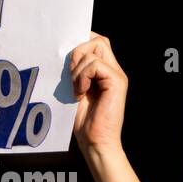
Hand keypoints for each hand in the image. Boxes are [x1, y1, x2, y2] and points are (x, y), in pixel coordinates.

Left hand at [70, 32, 126, 153]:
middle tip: (71, 76)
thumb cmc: (83, 120)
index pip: (97, 41)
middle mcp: (114, 70)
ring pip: (95, 49)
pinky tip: (81, 93)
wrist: (95, 141)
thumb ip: (75, 70)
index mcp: (105, 70)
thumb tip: (65, 51)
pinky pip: (95, 65)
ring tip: (76, 90)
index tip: (68, 61)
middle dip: (78, 53)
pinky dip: (83, 77)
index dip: (81, 43)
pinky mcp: (117, 82)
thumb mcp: (74, 88)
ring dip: (78, 69)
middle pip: (97, 40)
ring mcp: (117, 75)